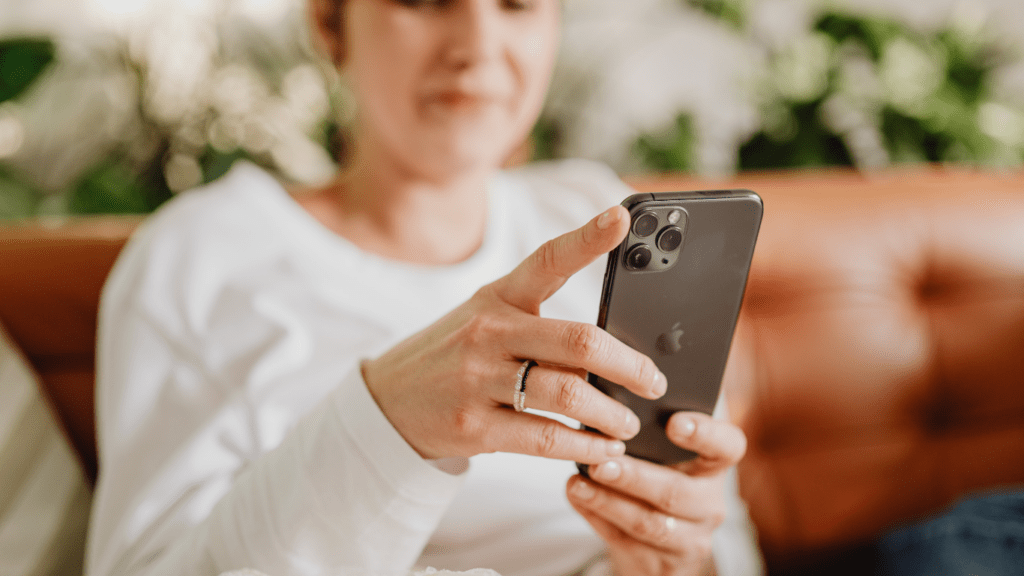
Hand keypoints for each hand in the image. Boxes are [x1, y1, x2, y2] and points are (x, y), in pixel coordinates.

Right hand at [362, 205, 667, 463]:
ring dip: (610, 414)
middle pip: (578, 343)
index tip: (622, 216)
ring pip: (567, 395)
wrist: (387, 400)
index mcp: (497, 297)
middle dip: (629, 366)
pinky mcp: (474, 426)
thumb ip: (540, 320)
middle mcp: (488, 332)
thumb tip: (613, 344)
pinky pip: (544, 439)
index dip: (587, 238)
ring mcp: (478, 380)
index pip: (547, 259)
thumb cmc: (455, 354)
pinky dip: (583, 446)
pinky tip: (601, 449)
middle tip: (653, 382)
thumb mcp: (486, 318)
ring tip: (627, 422)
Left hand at [566, 412, 746, 575]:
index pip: (727, 446)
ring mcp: (692, 538)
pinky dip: (597, 518)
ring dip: (609, 502)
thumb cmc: (656, 475)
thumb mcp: (663, 454)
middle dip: (635, 477)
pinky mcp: (666, 565)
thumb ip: (647, 431)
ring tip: (580, 483)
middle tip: (602, 463)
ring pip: (649, 523)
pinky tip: (578, 497)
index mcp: (714, 466)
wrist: (657, 539)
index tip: (674, 423)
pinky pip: (627, 543)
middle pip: (676, 492)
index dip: (705, 433)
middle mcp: (710, 503)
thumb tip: (607, 401)